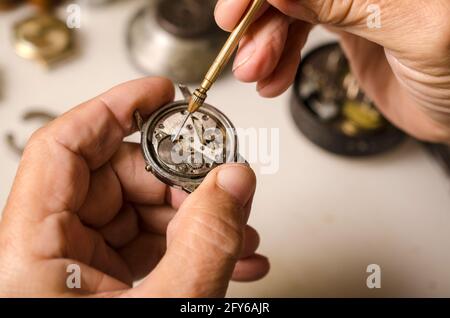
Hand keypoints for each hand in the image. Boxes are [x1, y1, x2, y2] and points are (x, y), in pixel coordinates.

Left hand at [0, 77, 268, 296]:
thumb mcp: (166, 308)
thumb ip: (206, 242)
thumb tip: (235, 181)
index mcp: (30, 254)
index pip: (64, 148)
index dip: (113, 108)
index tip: (157, 93)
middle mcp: (46, 254)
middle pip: (113, 180)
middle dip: (177, 180)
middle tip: (221, 187)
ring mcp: (76, 270)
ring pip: (137, 214)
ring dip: (193, 217)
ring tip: (237, 232)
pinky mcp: (103, 285)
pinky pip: (147, 245)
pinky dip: (188, 245)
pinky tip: (228, 256)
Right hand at [215, 0, 449, 142]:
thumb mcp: (417, 31)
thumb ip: (348, 4)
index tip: (236, 14)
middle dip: (260, 23)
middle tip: (247, 58)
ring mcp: (352, 1)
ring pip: (288, 12)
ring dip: (264, 46)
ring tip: (257, 75)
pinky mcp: (346, 27)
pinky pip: (298, 37)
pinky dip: (279, 60)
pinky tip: (272, 79)